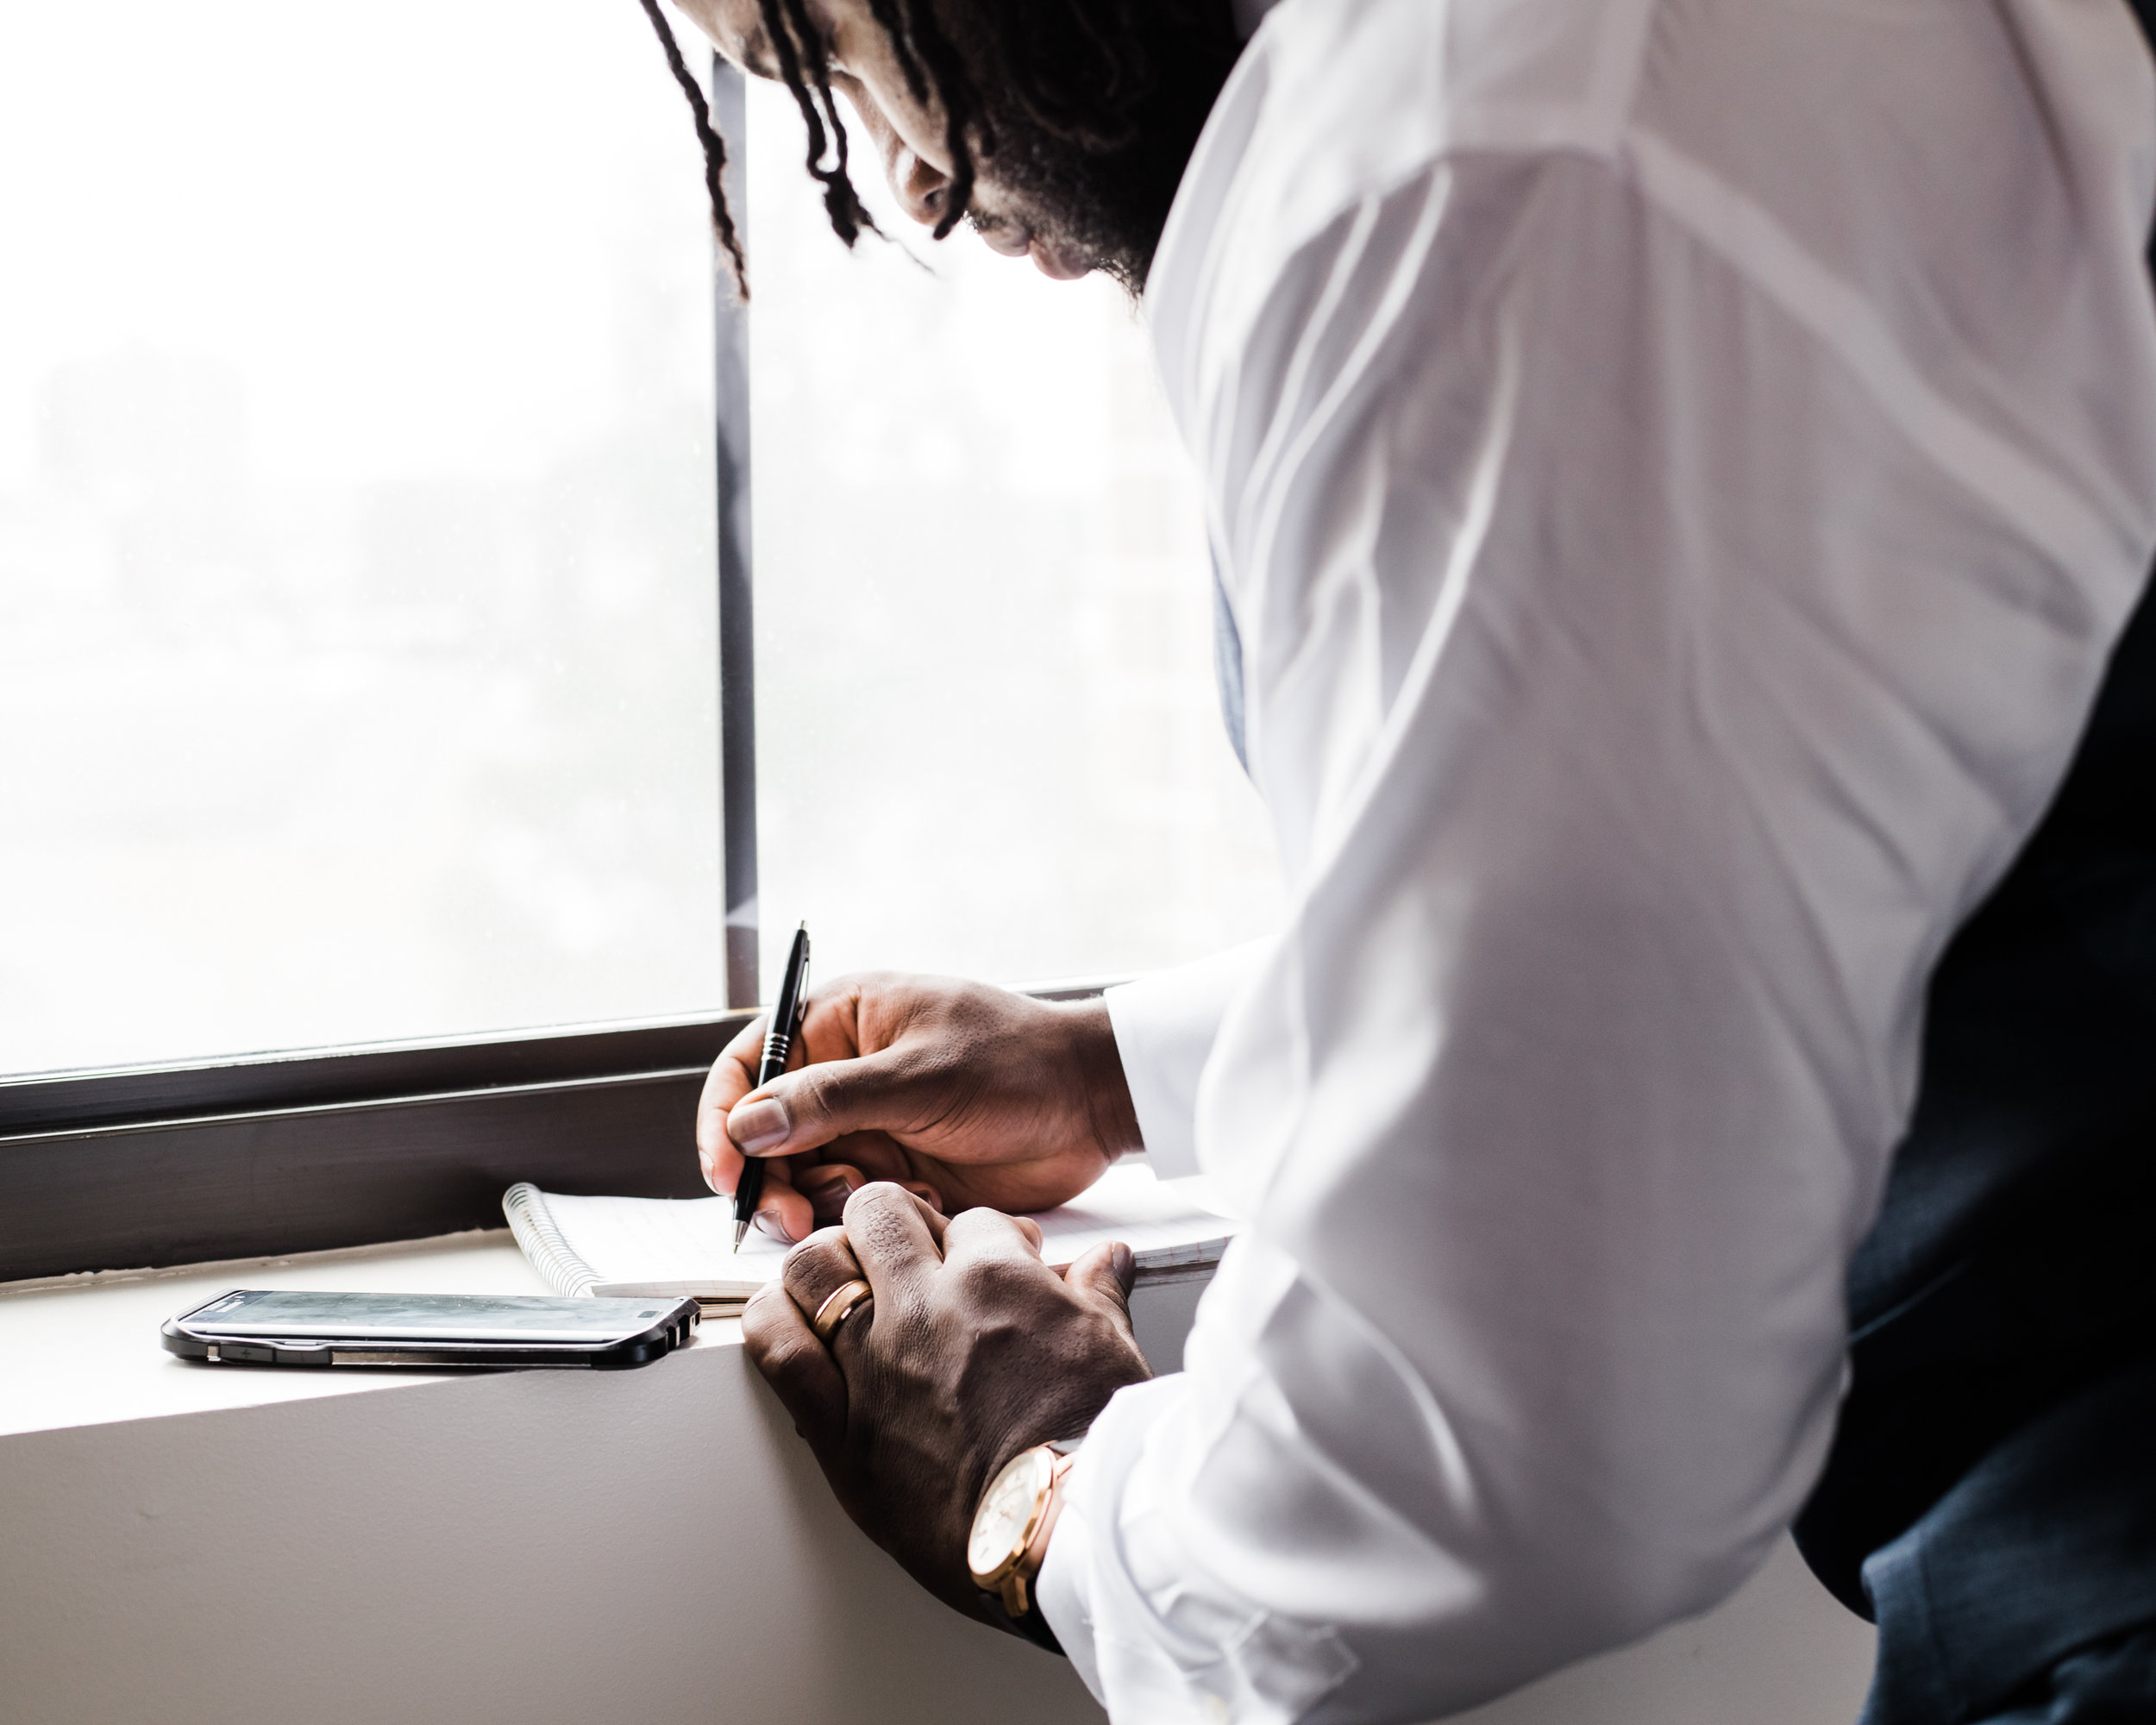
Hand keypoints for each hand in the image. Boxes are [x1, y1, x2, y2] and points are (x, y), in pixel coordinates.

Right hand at [696, 973, 1141, 1242]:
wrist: (1093, 1105)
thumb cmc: (1019, 1063)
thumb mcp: (919, 1079)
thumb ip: (829, 1103)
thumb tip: (747, 1125)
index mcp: (839, 1021)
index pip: (748, 1066)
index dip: (725, 1121)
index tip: (728, 1174)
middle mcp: (843, 1072)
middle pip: (766, 1134)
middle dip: (770, 1180)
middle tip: (794, 1220)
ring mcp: (868, 1122)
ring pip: (801, 1176)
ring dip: (817, 1203)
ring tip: (861, 1209)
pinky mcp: (895, 1169)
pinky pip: (847, 1203)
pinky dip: (860, 1218)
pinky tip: (907, 1209)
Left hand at [741, 1182, 1152, 1615]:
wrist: (1068, 1531)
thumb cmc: (1095, 1450)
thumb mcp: (1112, 1351)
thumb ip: (1096, 1295)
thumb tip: (1104, 1264)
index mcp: (995, 1280)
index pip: (972, 1221)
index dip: (981, 1239)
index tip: (987, 1263)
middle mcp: (926, 1308)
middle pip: (880, 1213)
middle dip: (898, 1223)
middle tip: (912, 1255)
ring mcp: (875, 1364)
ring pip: (815, 1264)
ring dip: (826, 1262)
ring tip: (845, 1280)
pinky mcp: (842, 1429)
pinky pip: (779, 1350)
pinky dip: (774, 1322)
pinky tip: (788, 1317)